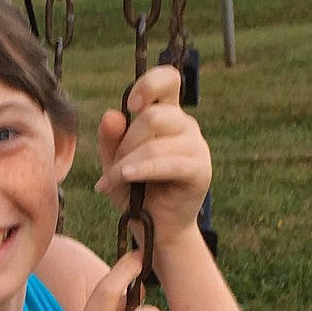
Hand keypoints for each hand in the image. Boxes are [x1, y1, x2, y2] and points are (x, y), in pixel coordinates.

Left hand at [94, 64, 212, 247]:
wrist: (156, 230)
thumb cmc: (136, 194)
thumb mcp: (115, 164)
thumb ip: (111, 139)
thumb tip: (112, 114)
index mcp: (167, 116)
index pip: (169, 80)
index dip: (150, 84)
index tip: (131, 105)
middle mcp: (185, 126)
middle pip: (152, 116)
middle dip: (125, 144)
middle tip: (112, 170)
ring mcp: (197, 147)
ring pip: (156, 141)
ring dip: (128, 162)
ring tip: (112, 182)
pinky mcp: (201, 170)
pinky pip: (167, 162)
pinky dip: (141, 170)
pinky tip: (125, 178)